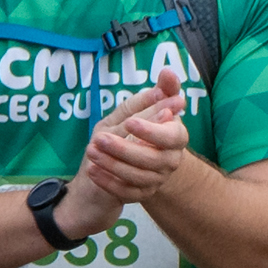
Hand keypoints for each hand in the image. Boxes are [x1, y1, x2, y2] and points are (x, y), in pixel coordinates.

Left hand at [75, 72, 190, 205]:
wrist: (126, 161)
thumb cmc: (134, 130)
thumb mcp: (137, 110)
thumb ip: (156, 92)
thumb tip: (168, 72)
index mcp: (175, 137)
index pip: (172, 137)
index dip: (152, 131)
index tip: (130, 122)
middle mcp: (171, 160)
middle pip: (152, 159)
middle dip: (124, 149)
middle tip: (99, 137)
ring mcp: (157, 180)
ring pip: (138, 176)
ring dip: (112, 164)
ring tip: (91, 150)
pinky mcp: (141, 195)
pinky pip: (127, 192)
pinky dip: (109, 182)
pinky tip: (93, 170)